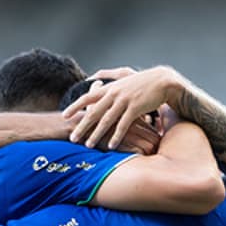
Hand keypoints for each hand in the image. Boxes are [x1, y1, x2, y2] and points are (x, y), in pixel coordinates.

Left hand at [63, 66, 177, 149]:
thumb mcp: (123, 79)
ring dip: (96, 134)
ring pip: (106, 120)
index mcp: (110, 87)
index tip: (64, 116)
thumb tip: (93, 81)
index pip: (87, 97)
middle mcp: (114, 94)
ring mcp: (124, 101)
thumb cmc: (142, 83)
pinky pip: (123, 125)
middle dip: (82, 126)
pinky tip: (110, 146)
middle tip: (72, 138)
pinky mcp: (136, 108)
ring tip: (88, 145)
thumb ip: (108, 82)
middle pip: (93, 112)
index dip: (75, 106)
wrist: (162, 81)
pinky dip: (116, 136)